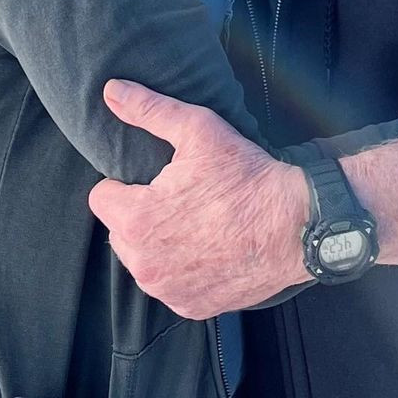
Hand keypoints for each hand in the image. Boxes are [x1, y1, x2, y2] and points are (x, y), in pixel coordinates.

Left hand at [88, 80, 308, 318]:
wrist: (296, 224)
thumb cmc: (246, 176)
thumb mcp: (198, 129)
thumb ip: (148, 110)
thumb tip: (111, 91)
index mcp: (136, 220)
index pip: (101, 198)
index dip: (126, 183)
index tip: (155, 179)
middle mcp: (145, 264)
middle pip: (119, 231)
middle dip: (140, 214)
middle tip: (180, 198)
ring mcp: (168, 291)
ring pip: (143, 260)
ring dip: (158, 244)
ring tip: (195, 221)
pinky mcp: (191, 306)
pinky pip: (170, 284)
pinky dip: (182, 269)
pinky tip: (208, 247)